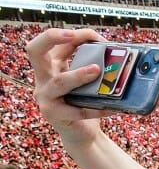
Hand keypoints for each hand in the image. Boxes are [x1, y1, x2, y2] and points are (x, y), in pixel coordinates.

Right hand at [26, 28, 109, 143]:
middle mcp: (43, 79)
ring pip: (59, 82)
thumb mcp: (84, 80)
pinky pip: (77, 110)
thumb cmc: (83, 103)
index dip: (67, 34)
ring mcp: (46, 97)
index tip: (89, 35)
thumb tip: (111, 49)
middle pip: (35, 51)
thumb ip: (89, 64)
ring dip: (79, 75)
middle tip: (72, 35)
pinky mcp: (55, 115)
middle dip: (51, 38)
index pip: (49, 42)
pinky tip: (113, 108)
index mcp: (49, 67)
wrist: (81, 134)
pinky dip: (97, 109)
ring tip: (97, 70)